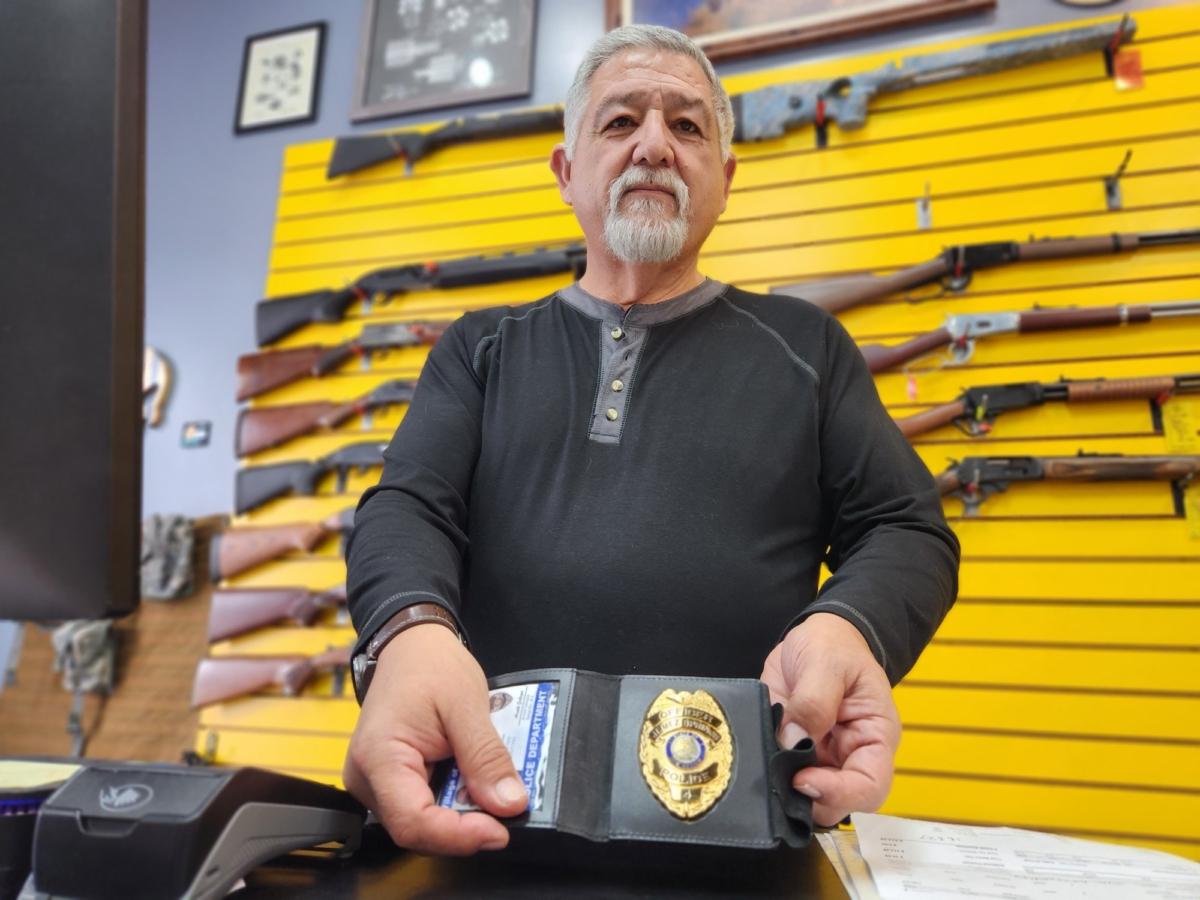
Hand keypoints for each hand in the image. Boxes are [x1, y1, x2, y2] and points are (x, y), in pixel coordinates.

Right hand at [342, 623, 527, 854]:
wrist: (410, 645)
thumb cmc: (430, 665)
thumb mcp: (467, 705)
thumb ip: (486, 757)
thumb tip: (509, 804)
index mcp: (379, 757)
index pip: (413, 822)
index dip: (459, 836)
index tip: (500, 830)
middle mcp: (366, 778)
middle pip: (417, 829)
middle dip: (465, 826)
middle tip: (505, 810)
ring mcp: (374, 781)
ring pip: (421, 822)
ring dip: (461, 815)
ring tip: (493, 792)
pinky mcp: (388, 780)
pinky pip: (421, 804)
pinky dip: (453, 801)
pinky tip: (475, 784)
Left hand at [759, 612, 899, 825]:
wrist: (817, 636)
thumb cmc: (834, 646)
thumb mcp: (827, 662)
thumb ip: (814, 701)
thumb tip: (793, 740)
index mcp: (873, 736)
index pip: (870, 786)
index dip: (838, 793)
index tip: (803, 779)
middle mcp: (849, 755)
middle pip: (837, 802)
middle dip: (807, 798)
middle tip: (777, 778)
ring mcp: (820, 758)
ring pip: (806, 796)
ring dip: (783, 789)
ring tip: (764, 767)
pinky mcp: (793, 752)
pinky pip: (780, 774)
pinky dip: (767, 772)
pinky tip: (755, 757)